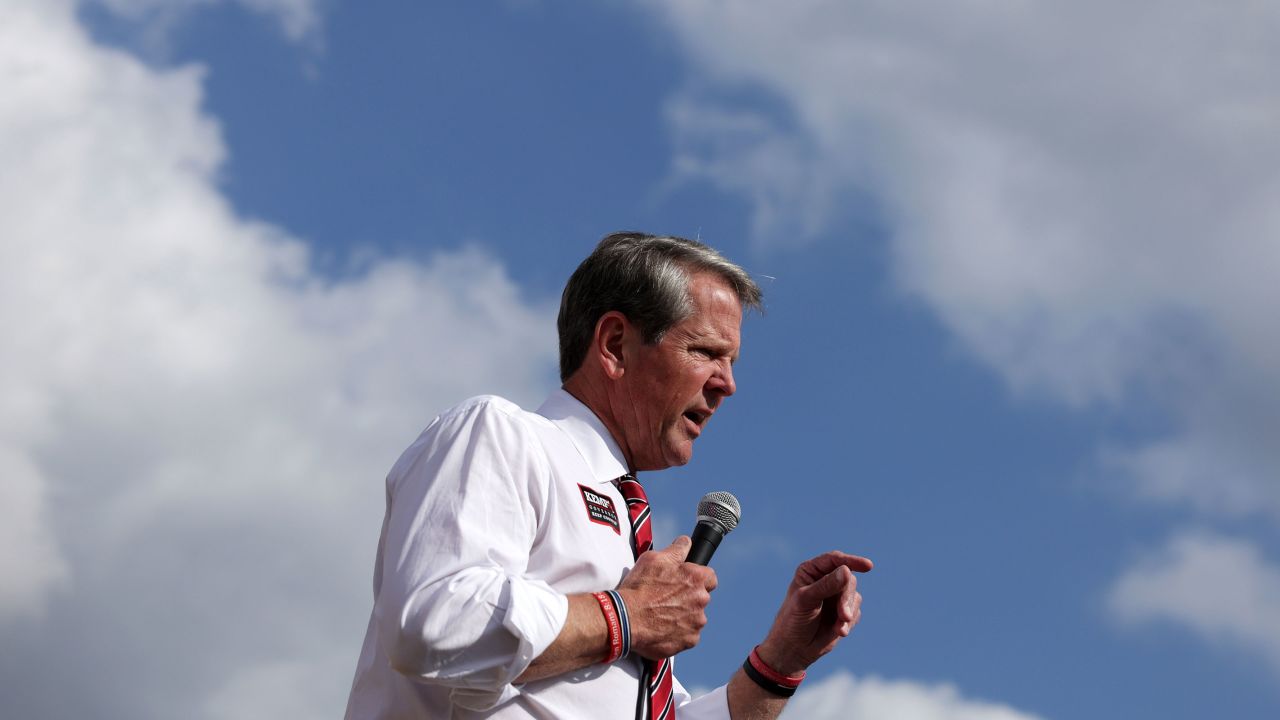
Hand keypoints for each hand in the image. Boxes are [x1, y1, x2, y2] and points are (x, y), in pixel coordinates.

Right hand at [617, 536, 717, 658]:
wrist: (625, 619)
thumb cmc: (639, 588)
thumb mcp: (655, 558)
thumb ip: (677, 549)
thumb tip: (686, 542)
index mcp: (696, 579)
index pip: (710, 576)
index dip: (697, 577)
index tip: (685, 581)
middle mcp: (701, 601)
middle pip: (701, 597)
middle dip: (688, 597)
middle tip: (667, 598)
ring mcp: (696, 623)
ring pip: (695, 617)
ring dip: (683, 615)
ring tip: (661, 614)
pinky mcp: (688, 641)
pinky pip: (687, 635)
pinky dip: (678, 632)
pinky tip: (662, 627)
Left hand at [756, 551, 872, 675]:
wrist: (794, 649)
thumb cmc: (793, 621)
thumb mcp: (806, 600)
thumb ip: (825, 585)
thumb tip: (847, 571)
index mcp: (811, 571)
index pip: (834, 559)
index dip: (852, 561)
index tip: (868, 566)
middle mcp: (825, 579)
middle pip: (848, 579)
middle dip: (846, 598)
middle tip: (843, 615)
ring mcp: (835, 595)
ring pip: (854, 595)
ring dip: (848, 612)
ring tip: (839, 628)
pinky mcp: (843, 611)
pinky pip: (856, 611)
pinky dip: (849, 622)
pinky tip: (839, 632)